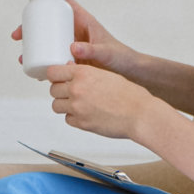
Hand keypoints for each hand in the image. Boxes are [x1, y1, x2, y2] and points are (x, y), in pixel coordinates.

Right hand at [10, 0, 141, 73]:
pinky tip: (32, 70)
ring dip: (31, 46)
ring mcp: (70, 44)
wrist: (127, 73)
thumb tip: (72, 48)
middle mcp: (74, 30)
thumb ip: (92, 50)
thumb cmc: (120, 58)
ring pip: (46, 39)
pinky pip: (51, 55)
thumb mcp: (106, 53)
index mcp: (83, 20)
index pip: (63, 0)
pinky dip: (40, 60)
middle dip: (29, 26)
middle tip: (17, 35)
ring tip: (22, 57)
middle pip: (48, 21)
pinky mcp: (70, 58)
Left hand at [44, 64, 165, 140]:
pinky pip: (68, 119)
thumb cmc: (130, 95)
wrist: (140, 114)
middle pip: (53, 90)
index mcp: (83, 73)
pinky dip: (73, 118)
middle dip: (60, 91)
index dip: (55, 75)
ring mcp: (77, 107)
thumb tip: (70, 69)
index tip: (57, 78)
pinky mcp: (81, 123)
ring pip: (56, 106)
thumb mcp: (107, 74)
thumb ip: (86, 73)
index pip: (53, 72)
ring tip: (77, 105)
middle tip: (70, 92)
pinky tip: (85, 114)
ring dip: (64, 105)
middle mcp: (77, 89)